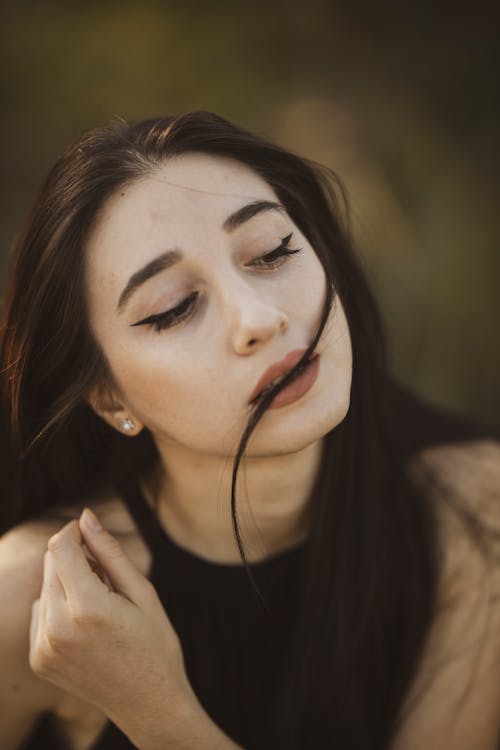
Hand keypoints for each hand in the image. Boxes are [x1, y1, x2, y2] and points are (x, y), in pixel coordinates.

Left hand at [29, 508, 198, 741]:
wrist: (149, 703)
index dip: (73, 531)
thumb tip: (87, 517)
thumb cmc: (154, 644)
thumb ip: (110, 552)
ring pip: (45, 588)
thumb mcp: (142, 592)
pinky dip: (59, 608)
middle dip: (74, 557)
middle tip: (106, 575)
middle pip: (51, 566)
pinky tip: (86, 625)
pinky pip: (41, 614)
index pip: (61, 548)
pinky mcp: (39, 659)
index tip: (89, 528)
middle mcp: (57, 628)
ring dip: (66, 583)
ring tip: (100, 604)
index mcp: (87, 607)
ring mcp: (44, 647)